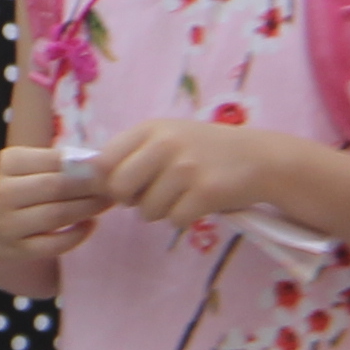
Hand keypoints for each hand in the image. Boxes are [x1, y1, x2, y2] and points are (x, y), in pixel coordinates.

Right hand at [0, 135, 105, 280]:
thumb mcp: (12, 166)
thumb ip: (45, 162)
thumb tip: (90, 160)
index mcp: (4, 165)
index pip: (53, 161)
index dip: (84, 162)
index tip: (107, 165)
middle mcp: (4, 193)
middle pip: (58, 187)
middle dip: (92, 185)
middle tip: (115, 184)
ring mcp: (9, 225)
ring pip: (59, 215)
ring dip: (90, 208)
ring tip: (108, 201)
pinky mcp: (15, 251)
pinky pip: (53, 245)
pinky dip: (77, 235)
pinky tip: (91, 225)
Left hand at [89, 111, 311, 233]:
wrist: (259, 158)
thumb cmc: (204, 149)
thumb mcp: (167, 137)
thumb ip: (132, 153)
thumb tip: (90, 181)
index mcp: (150, 128)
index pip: (103, 161)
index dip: (108, 181)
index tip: (124, 186)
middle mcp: (165, 144)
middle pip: (119, 189)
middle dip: (131, 200)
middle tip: (152, 195)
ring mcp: (186, 168)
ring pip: (147, 211)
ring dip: (161, 211)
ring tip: (182, 194)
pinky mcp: (205, 192)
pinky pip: (175, 220)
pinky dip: (184, 218)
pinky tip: (199, 202)